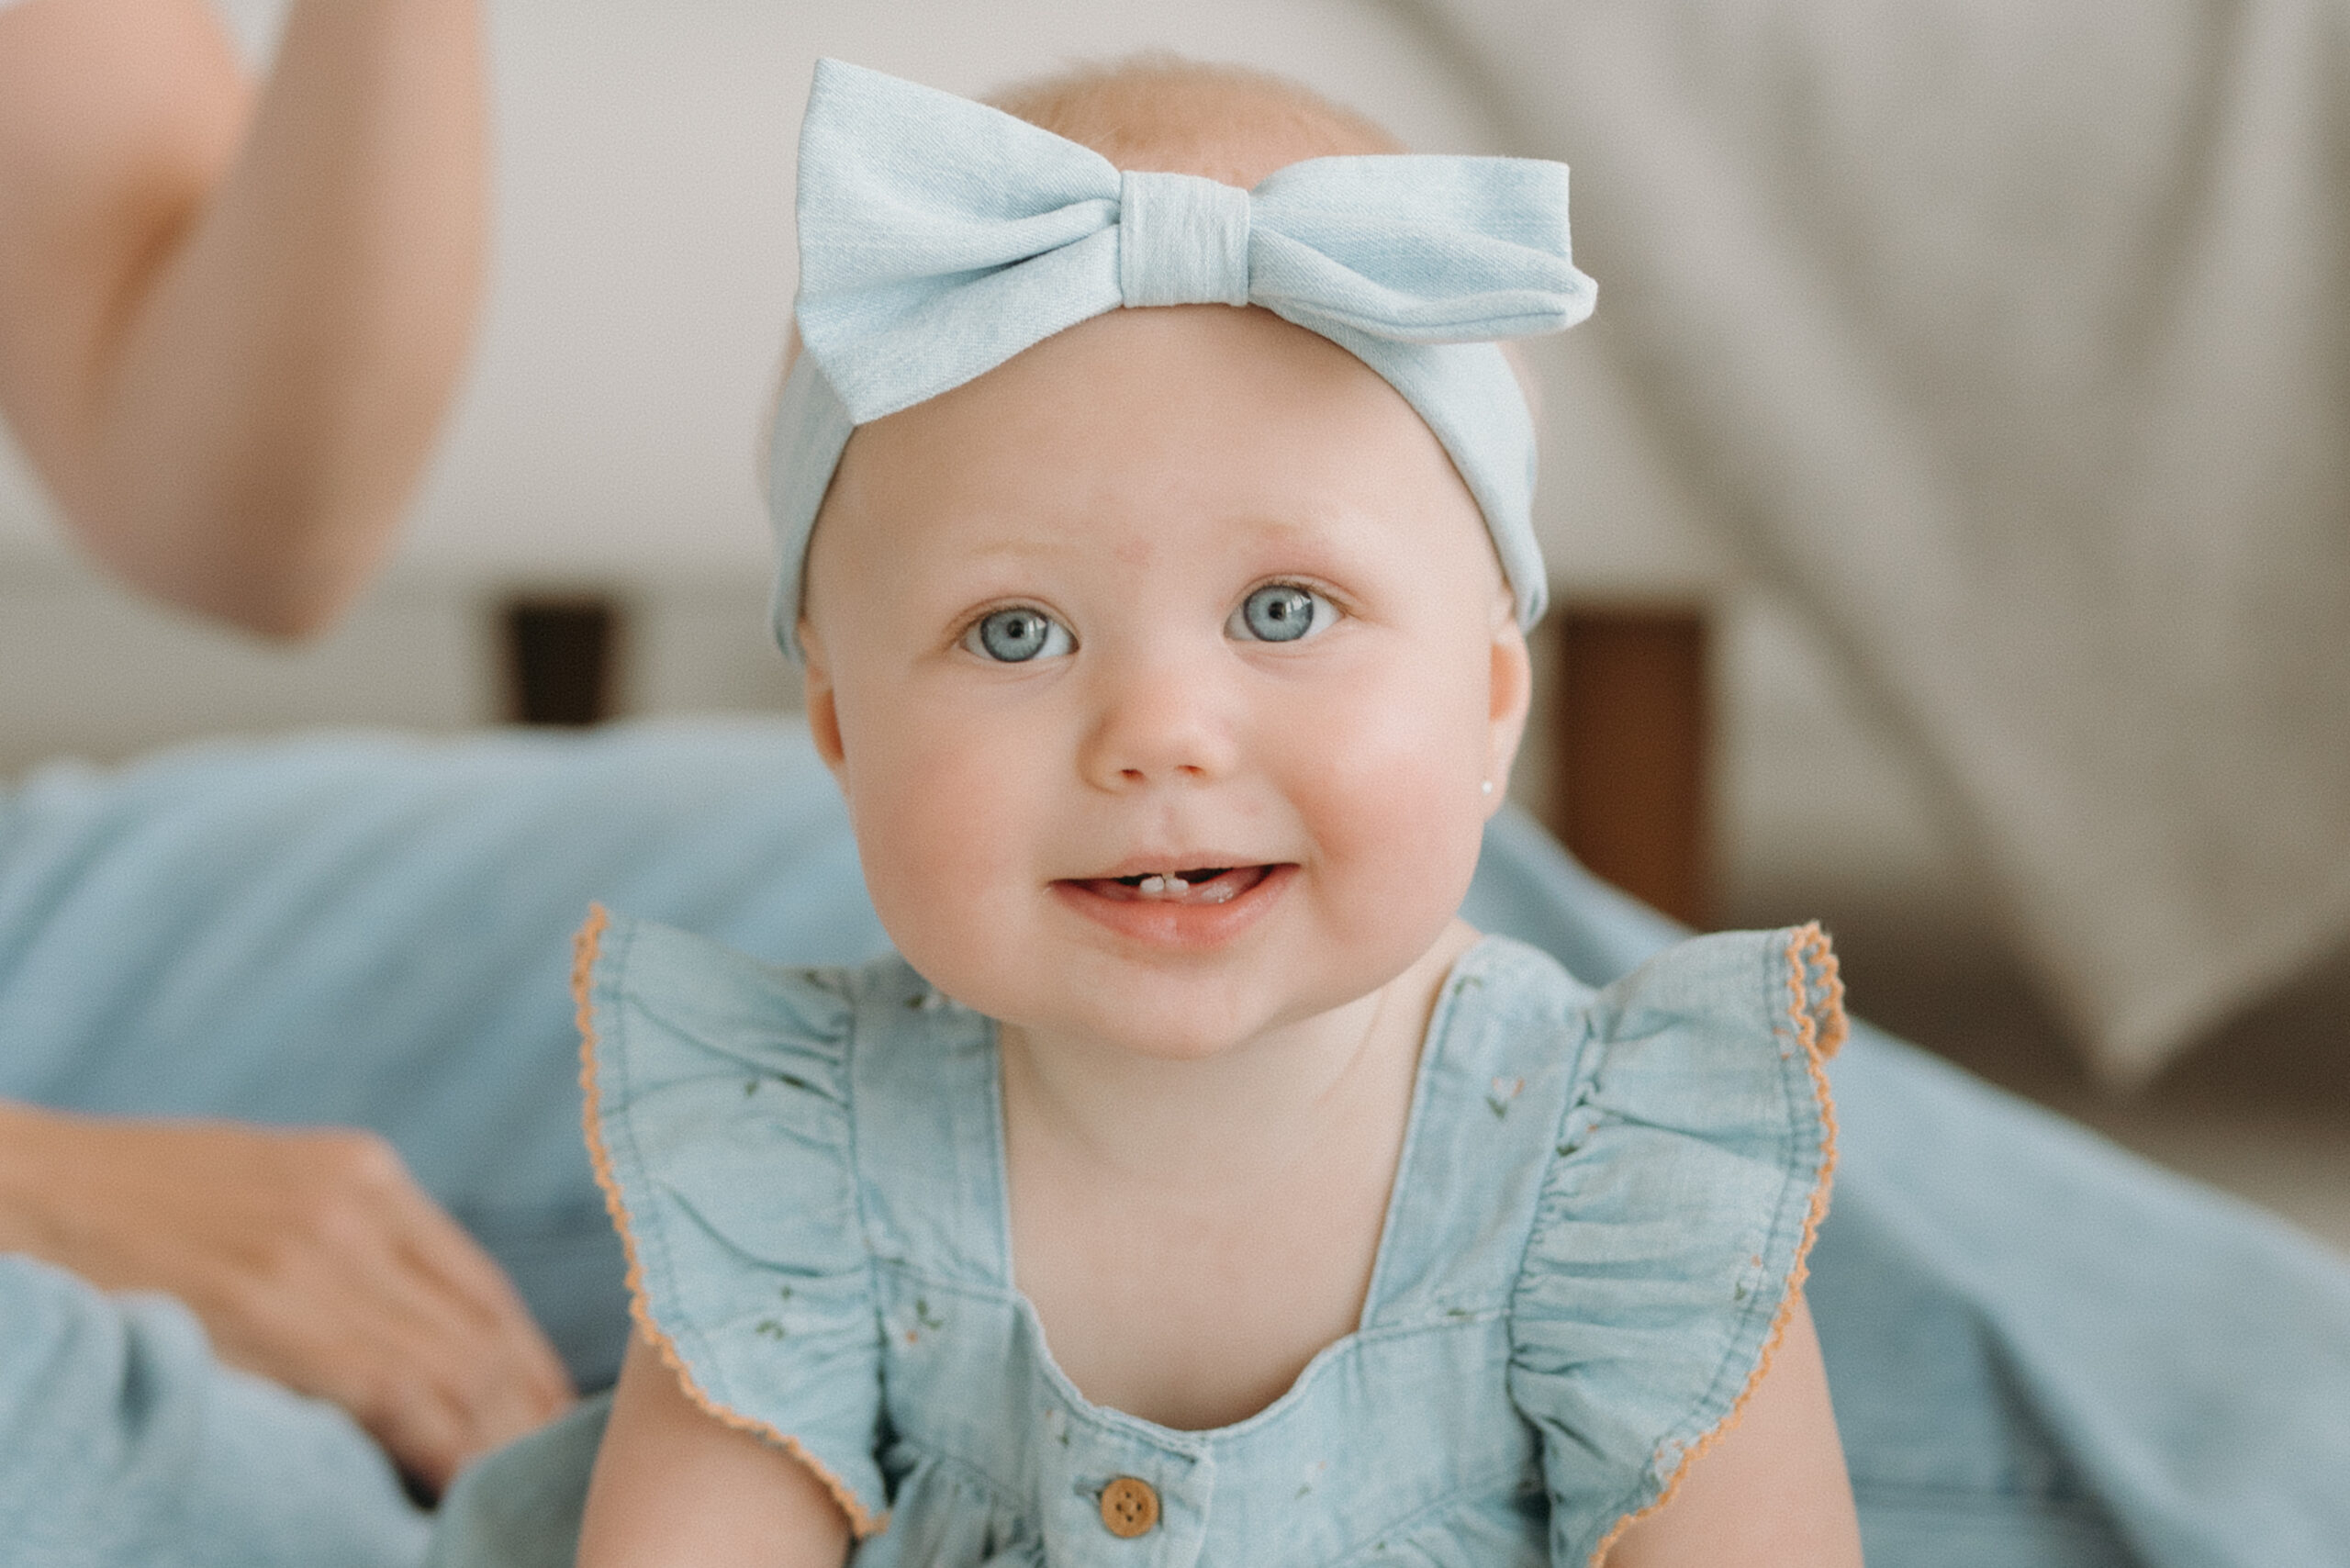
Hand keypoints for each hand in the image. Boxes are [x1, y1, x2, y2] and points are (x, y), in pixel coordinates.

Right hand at [0, 1102, 573, 1495]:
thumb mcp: (267, 1188)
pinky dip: (438, 1443)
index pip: (480, 1285)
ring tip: (515, 1483)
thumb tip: (417, 1323)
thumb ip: (347, 1239)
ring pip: (449, 1365)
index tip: (551, 1410)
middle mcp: (357, 1209)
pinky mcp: (272, 1311)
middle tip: (551, 1463)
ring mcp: (316, 1259)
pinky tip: (457, 1481)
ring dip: (494, 1435)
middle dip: (526, 1405)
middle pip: (478, 1328)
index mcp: (363, 1172)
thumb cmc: (135, 1201)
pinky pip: (391, 1390)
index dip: (528, 1357)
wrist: (24, 1192)